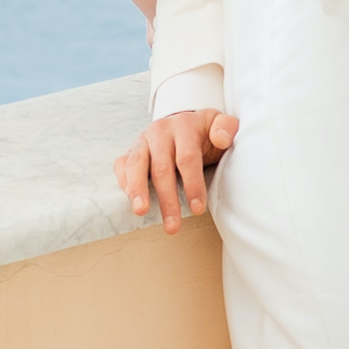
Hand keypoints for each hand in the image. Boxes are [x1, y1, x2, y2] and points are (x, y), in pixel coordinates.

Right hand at [118, 109, 239, 231]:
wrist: (184, 122)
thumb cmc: (205, 131)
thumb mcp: (220, 124)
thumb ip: (226, 127)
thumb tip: (221, 138)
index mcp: (183, 125)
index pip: (187, 158)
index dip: (193, 184)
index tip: (198, 209)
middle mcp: (160, 131)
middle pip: (161, 168)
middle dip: (167, 199)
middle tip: (172, 226)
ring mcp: (143, 140)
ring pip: (136, 165)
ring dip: (137, 191)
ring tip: (140, 211)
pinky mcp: (132, 150)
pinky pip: (122, 165)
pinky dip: (124, 182)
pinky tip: (130, 201)